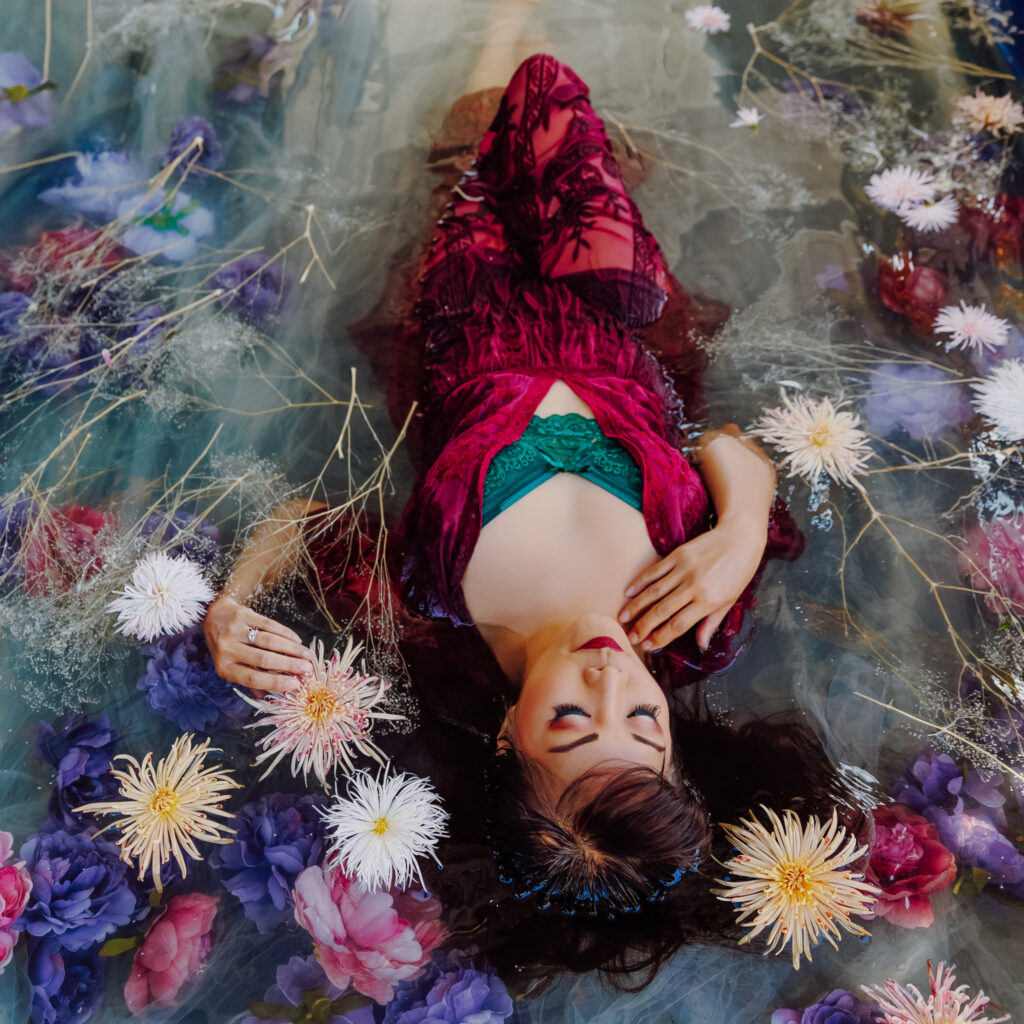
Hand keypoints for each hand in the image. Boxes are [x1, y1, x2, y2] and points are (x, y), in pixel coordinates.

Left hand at [204, 594, 313, 692]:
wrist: (214, 617)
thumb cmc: (227, 648)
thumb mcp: (232, 667)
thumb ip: (252, 681)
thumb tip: (277, 697)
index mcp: (224, 668)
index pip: (252, 678)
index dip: (275, 682)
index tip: (296, 685)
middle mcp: (227, 649)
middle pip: (263, 659)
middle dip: (289, 665)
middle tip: (308, 669)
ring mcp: (234, 631)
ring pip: (269, 641)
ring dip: (292, 649)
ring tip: (307, 656)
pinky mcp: (243, 615)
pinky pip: (269, 625)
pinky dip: (286, 634)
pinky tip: (297, 641)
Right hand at [618, 517, 766, 651]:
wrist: (740, 539)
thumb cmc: (738, 572)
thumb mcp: (730, 601)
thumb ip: (711, 623)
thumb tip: (701, 646)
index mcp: (707, 601)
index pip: (678, 625)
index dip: (660, 637)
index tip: (647, 646)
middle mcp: (693, 586)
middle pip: (662, 610)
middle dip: (643, 626)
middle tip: (630, 637)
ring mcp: (684, 570)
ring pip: (654, 591)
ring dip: (636, 606)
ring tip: (622, 618)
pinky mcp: (678, 555)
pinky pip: (654, 571)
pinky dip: (640, 582)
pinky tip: (628, 592)